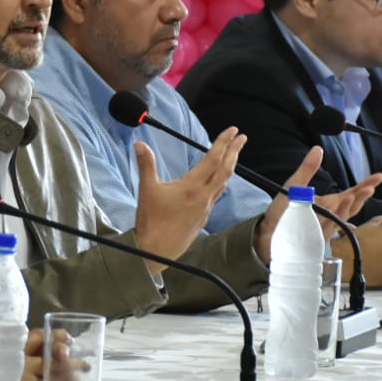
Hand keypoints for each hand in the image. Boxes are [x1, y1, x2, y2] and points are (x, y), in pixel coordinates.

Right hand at [133, 127, 244, 272]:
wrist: (156, 250)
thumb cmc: (151, 221)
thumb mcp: (147, 189)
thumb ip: (146, 164)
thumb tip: (140, 144)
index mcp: (192, 187)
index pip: (213, 159)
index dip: (223, 143)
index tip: (232, 131)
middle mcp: (203, 196)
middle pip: (225, 170)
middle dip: (234, 151)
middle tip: (241, 137)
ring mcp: (205, 208)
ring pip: (223, 183)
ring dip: (230, 166)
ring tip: (232, 155)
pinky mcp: (203, 218)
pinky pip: (216, 195)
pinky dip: (220, 182)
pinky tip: (217, 181)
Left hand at [255, 146, 368, 260]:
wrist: (266, 232)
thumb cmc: (282, 211)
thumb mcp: (294, 185)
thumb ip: (307, 169)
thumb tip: (318, 149)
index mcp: (328, 204)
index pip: (352, 194)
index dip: (366, 185)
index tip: (380, 176)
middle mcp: (329, 216)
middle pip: (351, 207)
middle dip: (361, 197)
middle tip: (371, 188)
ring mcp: (322, 228)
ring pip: (340, 218)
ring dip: (348, 206)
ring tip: (356, 195)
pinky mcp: (313, 237)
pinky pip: (326, 229)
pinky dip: (332, 220)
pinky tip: (336, 211)